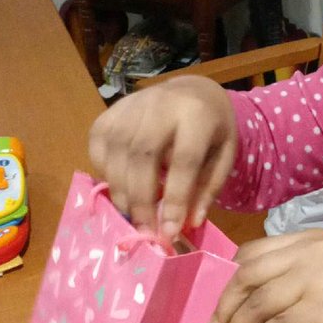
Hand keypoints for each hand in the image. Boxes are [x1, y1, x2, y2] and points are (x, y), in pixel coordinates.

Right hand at [88, 76, 236, 238]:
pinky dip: (103, 170)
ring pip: (116, 151)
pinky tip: (117, 187)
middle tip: (145, 229)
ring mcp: (132, 104)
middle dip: (142, 199)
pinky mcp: (111, 110)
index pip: (184, 160)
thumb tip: (189, 223)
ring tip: (131, 215)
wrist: (193, 91)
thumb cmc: (212, 130)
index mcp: (197, 114)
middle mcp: (161, 104)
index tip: (170, 231)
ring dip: (120, 190)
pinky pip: (98, 143)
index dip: (176, 199)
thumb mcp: (224, 156)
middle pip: (143, 156)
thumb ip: (208, 188)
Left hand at [201, 230, 322, 322]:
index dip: (227, 284)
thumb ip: (292, 282)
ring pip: (257, 303)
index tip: (215, 313)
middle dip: (221, 310)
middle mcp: (313, 250)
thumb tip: (242, 309)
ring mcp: (321, 276)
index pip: (252, 254)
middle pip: (247, 276)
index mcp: (310, 239)